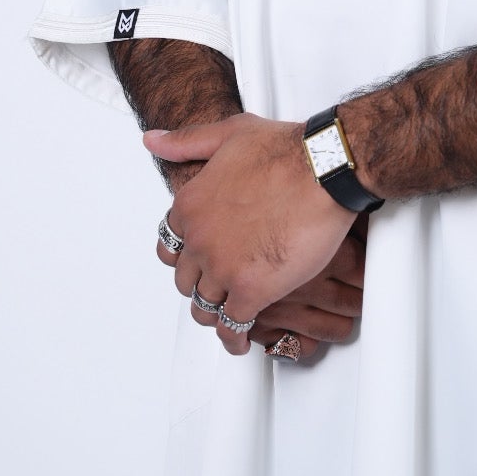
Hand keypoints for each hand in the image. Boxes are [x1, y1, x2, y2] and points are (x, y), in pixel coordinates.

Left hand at [145, 113, 353, 352]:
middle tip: (220, 290)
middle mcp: (199, 240)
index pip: (170, 248)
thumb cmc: (285, 150)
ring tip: (229, 320)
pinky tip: (242, 342)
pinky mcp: (252, 290)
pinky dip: (235, 339)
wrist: (324, 168)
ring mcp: (223, 268)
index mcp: (190, 207)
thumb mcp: (227, 134)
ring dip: (216, 315)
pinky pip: (233, 326)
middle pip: (186, 281)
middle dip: (202, 287)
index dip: (186, 259)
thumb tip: (152, 141)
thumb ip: (185, 141)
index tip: (199, 264)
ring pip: (205, 307)